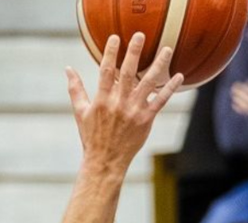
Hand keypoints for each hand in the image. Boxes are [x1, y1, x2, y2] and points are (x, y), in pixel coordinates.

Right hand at [67, 35, 183, 174]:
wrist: (105, 162)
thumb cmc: (92, 137)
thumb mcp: (80, 113)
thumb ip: (75, 89)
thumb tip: (68, 69)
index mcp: (102, 100)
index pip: (106, 71)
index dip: (110, 53)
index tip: (115, 38)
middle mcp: (119, 104)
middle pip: (128, 73)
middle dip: (134, 52)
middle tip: (140, 35)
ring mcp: (134, 111)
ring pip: (148, 84)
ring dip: (159, 65)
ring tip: (167, 49)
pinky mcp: (146, 120)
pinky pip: (160, 101)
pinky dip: (170, 88)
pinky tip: (179, 76)